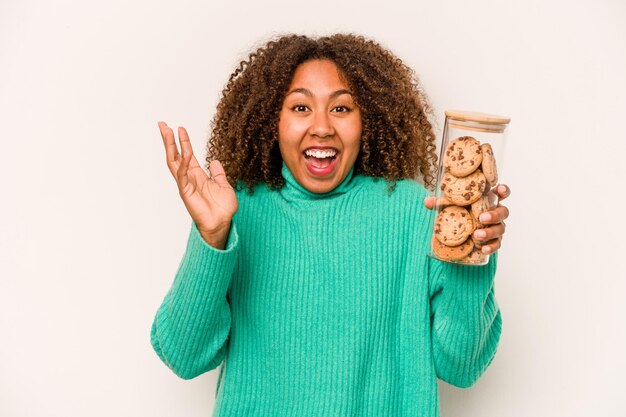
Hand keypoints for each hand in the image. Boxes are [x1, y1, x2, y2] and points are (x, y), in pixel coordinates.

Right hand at [159, 121, 237, 248]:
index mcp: (197, 175)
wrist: (222, 224)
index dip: (183, 141)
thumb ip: (219, 173)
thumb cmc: (223, 208)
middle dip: (168, 140)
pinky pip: (182, 176)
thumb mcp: (224, 186)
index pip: (187, 154)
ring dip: (170, 146)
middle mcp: (189, 178)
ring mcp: (185, 184)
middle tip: (162, 124)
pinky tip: (185, 153)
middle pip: (175, 155)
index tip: (179, 127)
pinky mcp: (186, 192)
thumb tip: (215, 161)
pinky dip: (183, 164)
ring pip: (174, 162)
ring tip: (167, 131)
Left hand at [424, 184, 510, 253]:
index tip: (499, 189)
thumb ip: (441, 203)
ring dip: (490, 232)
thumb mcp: (450, 207)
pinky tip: (483, 249)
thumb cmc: (460, 213)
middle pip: (504, 212)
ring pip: (501, 229)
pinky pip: (497, 244)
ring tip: (477, 235)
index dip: (504, 190)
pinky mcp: (494, 241)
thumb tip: (427, 202)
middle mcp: (496, 213)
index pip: (502, 193)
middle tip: (481, 218)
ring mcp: (497, 227)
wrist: (461, 233)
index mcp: (489, 201)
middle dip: (494, 215)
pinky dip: (491, 247)